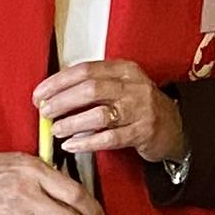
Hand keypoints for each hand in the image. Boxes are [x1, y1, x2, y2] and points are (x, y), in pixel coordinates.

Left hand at [31, 60, 182, 164]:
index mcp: (124, 69)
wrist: (174, 127)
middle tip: (45, 111)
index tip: (40, 93)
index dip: (59, 82)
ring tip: (56, 130)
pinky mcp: (142, 133)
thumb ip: (94, 84)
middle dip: (62, 101)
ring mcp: (140, 110)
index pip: (85, 70)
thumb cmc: (139, 106)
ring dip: (72, 123)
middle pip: (91, 90)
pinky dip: (87, 142)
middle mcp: (134, 86)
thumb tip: (53, 92)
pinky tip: (72, 145)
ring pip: (99, 114)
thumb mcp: (122, 85)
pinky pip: (110, 138)